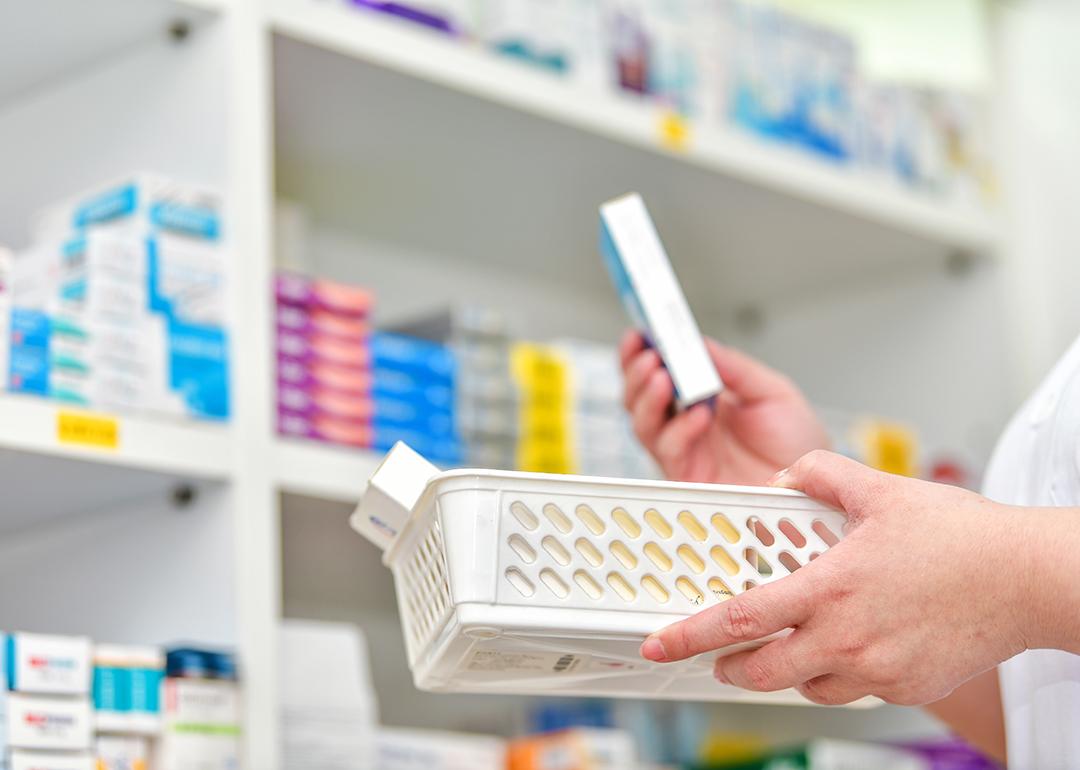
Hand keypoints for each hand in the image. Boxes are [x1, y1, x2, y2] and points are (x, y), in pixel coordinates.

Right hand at [619, 330, 827, 484]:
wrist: (815, 485)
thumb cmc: (796, 443)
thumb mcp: (771, 391)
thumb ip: (734, 368)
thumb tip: (700, 344)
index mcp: (702, 398)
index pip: (659, 372)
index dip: (642, 353)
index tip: (640, 332)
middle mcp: (686, 423)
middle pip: (639, 397)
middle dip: (636, 372)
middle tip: (649, 354)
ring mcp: (685, 450)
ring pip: (643, 424)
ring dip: (647, 398)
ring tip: (662, 377)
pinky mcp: (689, 476)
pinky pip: (669, 450)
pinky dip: (678, 430)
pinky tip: (698, 415)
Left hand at [639, 450, 1031, 705]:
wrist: (1026, 578)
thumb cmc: (960, 536)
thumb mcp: (879, 488)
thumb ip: (820, 474)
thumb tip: (787, 474)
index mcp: (829, 586)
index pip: (740, 619)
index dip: (690, 636)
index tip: (659, 645)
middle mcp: (846, 636)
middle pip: (759, 671)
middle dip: (726, 667)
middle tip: (715, 656)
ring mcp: (875, 669)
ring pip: (804, 685)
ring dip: (782, 670)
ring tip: (782, 647)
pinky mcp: (903, 688)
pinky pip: (850, 691)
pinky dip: (832, 674)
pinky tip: (843, 647)